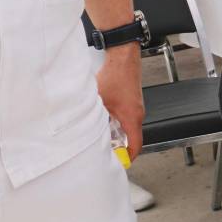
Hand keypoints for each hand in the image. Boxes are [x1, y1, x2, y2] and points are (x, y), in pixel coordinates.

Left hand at [95, 44, 143, 159]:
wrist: (123, 58)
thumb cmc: (115, 76)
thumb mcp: (99, 102)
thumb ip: (93, 119)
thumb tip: (83, 133)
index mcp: (132, 118)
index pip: (136, 145)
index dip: (128, 157)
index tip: (119, 163)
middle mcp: (138, 114)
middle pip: (132, 138)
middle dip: (119, 147)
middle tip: (105, 151)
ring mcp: (136, 107)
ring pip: (128, 127)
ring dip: (117, 133)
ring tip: (101, 133)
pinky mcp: (133, 101)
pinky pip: (127, 118)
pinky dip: (117, 123)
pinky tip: (104, 118)